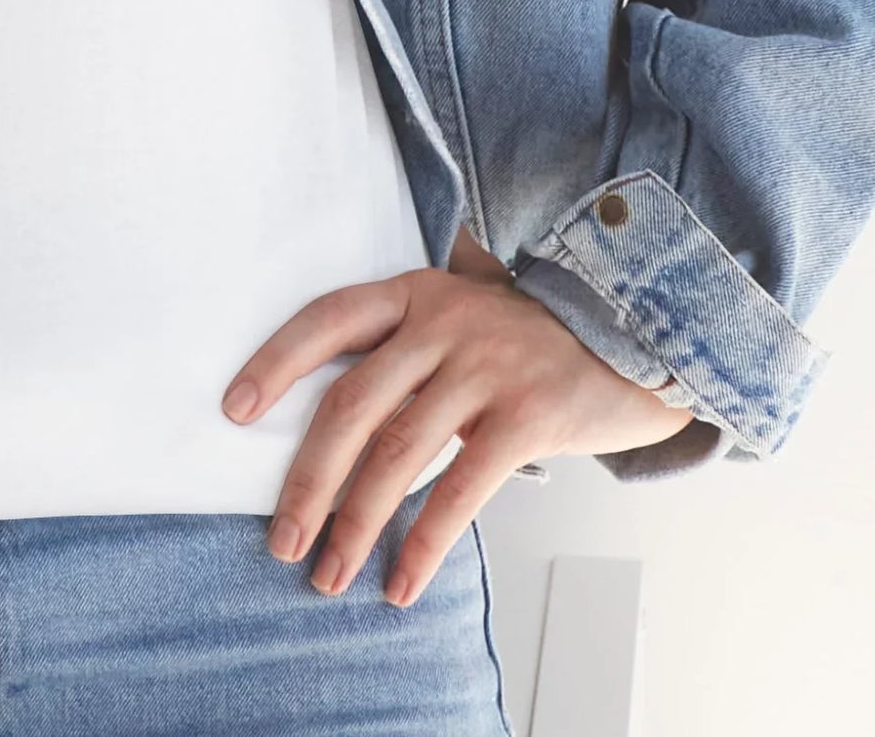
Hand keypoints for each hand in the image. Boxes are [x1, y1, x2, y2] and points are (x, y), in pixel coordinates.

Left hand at [218, 228, 694, 606]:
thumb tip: (330, 422)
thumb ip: (406, 346)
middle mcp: (442, 322)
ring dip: (356, 522)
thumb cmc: (531, 337)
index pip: (326, 320)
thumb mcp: (462, 315)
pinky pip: (461, 489)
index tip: (234, 410)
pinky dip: (425, 542)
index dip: (277, 363)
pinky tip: (401, 581)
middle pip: (352, 405)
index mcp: (413, 293)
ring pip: (398, 453)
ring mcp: (485, 365)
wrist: (640, 332)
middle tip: (281, 538)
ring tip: (329, 572)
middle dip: (309, 479)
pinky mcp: (527, 413)